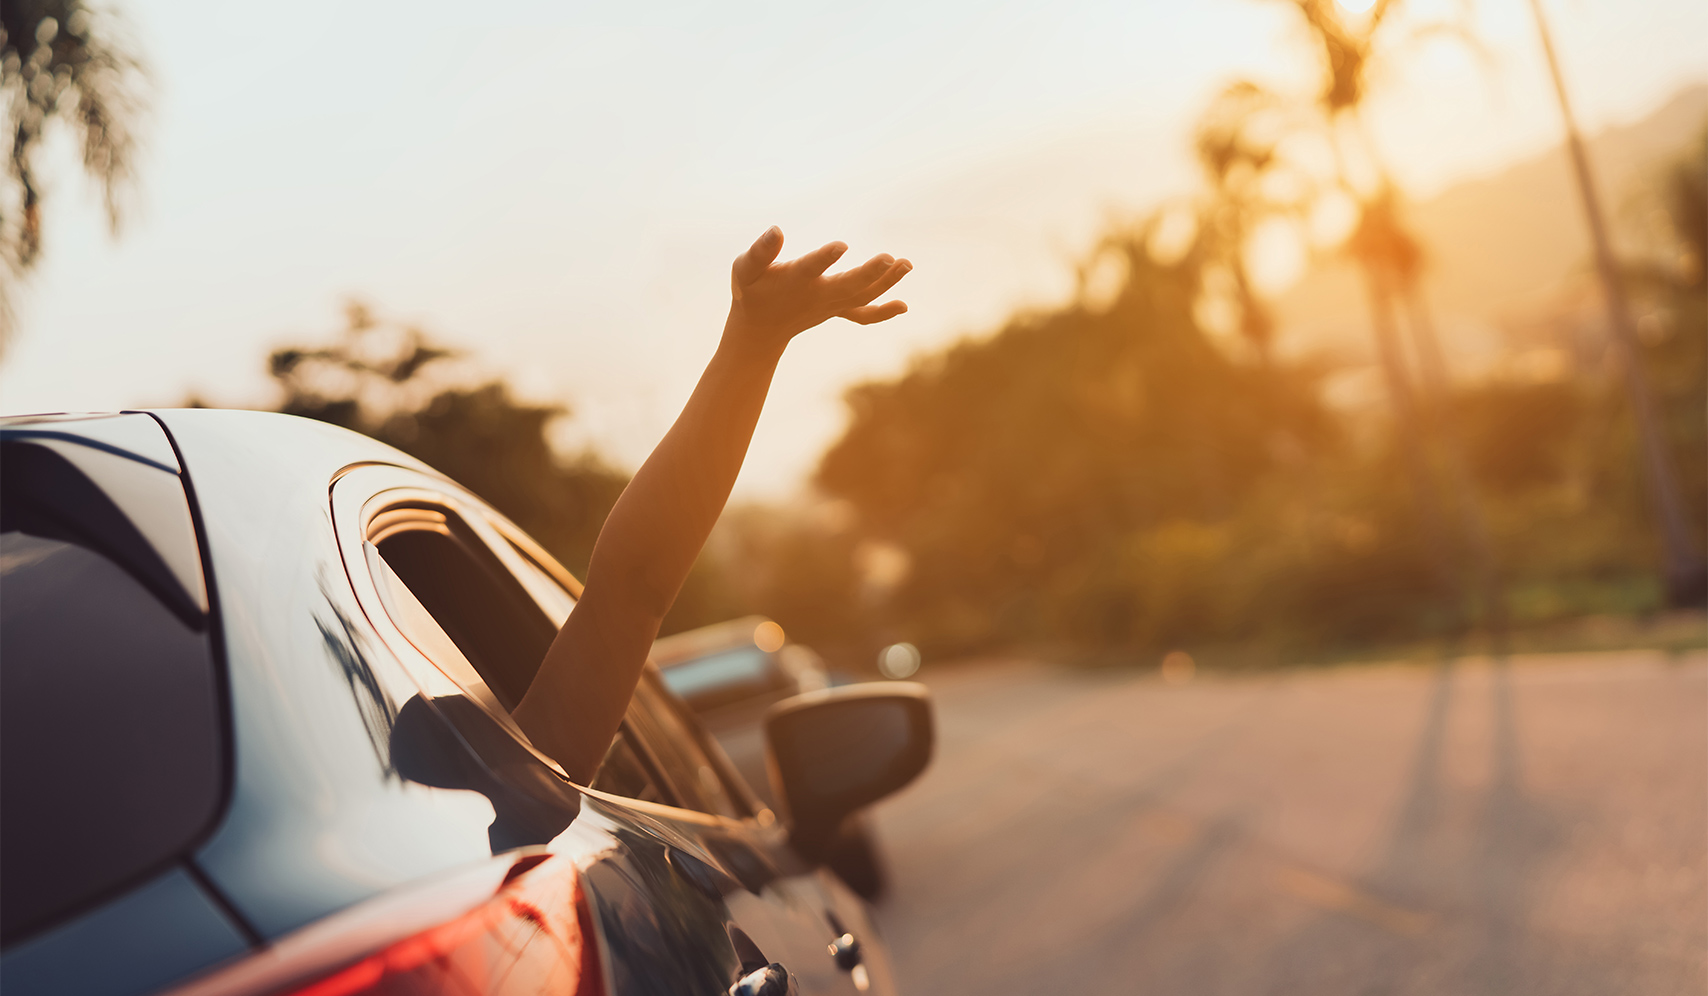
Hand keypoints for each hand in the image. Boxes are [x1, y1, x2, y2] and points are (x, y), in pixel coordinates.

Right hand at [726, 226, 911, 353]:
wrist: (759, 330)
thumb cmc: (750, 291)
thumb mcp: (744, 270)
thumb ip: (760, 252)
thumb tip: (776, 230)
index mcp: (793, 281)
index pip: (810, 269)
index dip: (824, 259)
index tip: (841, 246)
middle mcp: (817, 296)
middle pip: (847, 286)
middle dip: (869, 274)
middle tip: (889, 258)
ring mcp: (830, 305)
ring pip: (862, 296)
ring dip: (886, 283)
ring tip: (906, 264)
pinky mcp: (837, 309)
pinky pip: (863, 314)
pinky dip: (883, 312)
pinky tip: (903, 306)